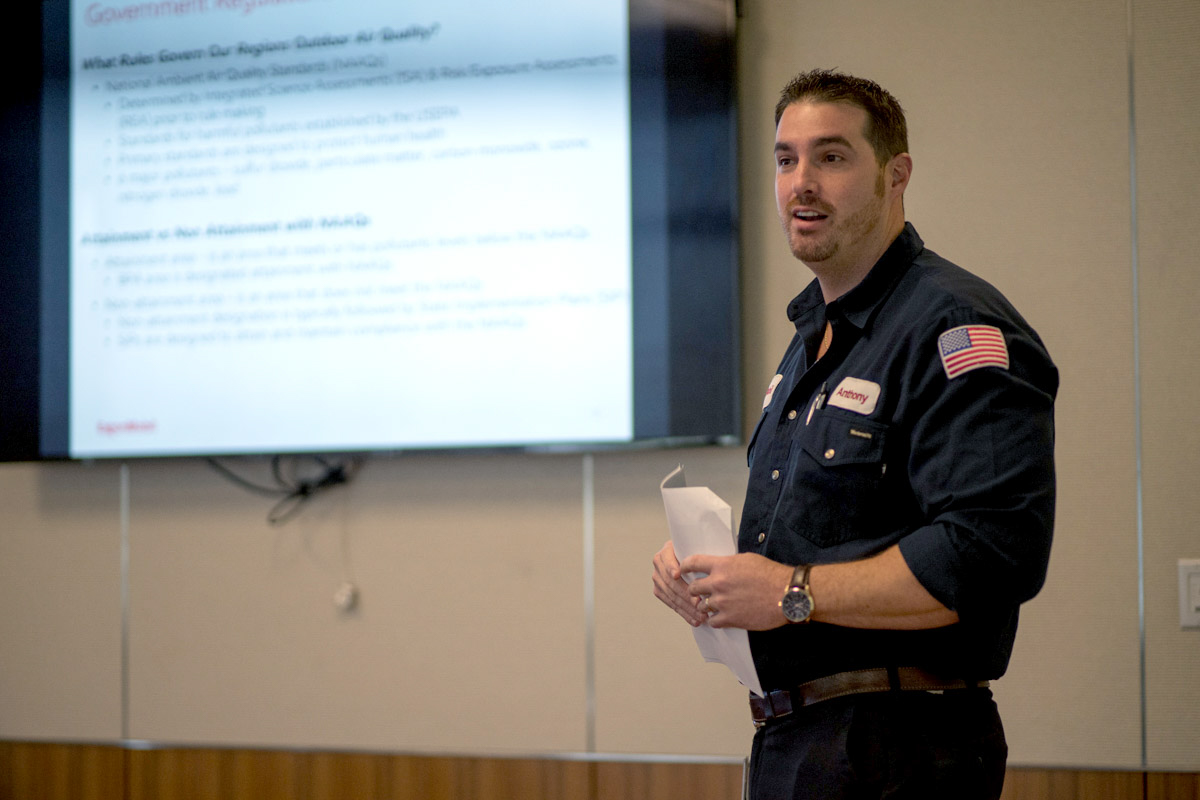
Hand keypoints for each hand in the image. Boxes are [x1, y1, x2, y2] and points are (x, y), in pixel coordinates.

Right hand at [651, 541, 707, 626]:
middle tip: (700, 604)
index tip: (677, 574)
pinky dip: (684, 613)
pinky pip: (672, 604)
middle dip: (686, 595)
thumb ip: (700, 556)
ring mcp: (657, 578)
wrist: (687, 558)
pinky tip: (694, 620)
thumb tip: (712, 560)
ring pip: (672, 596)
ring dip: (687, 608)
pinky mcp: (659, 591)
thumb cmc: (698, 553)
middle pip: (671, 582)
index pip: (667, 561)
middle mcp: (659, 564)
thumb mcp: (698, 549)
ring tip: (701, 616)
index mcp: (666, 551)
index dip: (671, 567)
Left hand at [677, 552, 792, 630]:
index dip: (684, 566)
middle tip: (700, 592)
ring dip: (706, 605)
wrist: (786, 594)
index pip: (693, 562)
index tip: (682, 570)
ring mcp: (722, 602)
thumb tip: (721, 565)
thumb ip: (729, 563)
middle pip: (693, 588)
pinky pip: (712, 621)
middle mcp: (718, 583)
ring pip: (702, 605)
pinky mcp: (730, 619)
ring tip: (713, 605)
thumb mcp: (747, 559)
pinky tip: (720, 617)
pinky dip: (714, 620)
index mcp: (722, 565)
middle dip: (695, 589)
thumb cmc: (771, 575)